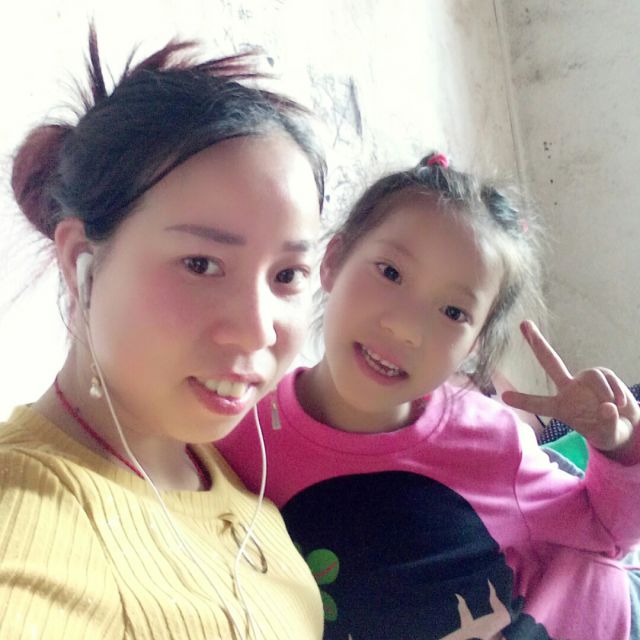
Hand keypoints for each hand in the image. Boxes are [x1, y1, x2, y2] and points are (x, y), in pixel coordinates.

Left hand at [501, 320, 639, 463]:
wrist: (627, 424)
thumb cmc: (609, 430)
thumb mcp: (606, 435)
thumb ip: (607, 424)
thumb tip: (608, 407)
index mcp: (561, 407)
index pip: (539, 404)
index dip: (523, 400)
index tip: (504, 396)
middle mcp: (569, 389)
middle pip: (550, 361)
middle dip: (537, 342)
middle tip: (523, 323)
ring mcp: (584, 379)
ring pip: (594, 376)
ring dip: (606, 395)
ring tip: (612, 410)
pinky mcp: (602, 374)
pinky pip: (608, 378)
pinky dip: (618, 393)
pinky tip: (620, 404)